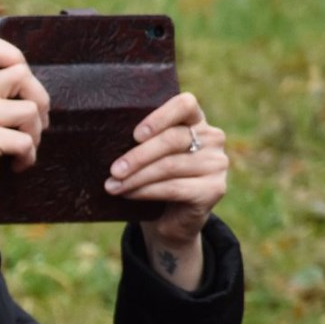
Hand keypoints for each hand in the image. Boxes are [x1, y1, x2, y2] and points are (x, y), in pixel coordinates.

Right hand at [0, 35, 50, 251]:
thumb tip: (31, 79)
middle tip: (33, 128)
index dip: (13, 56)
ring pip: (30, 109)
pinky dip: (28, 157)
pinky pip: (25, 139)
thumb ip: (1, 96)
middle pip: (22, 74)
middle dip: (40, 102)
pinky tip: (15, 166)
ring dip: (35, 135)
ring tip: (21, 150)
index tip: (21, 88)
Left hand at [106, 92, 227, 288]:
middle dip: (138, 156)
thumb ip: (141, 141)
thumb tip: (107, 137)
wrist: (170, 219)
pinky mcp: (215, 189)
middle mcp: (212, 138)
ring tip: (112, 185)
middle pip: (173, 139)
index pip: (186, 104)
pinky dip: (146, 191)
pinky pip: (174, 188)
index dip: (161, 117)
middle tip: (113, 169)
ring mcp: (216, 164)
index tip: (135, 134)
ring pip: (170, 166)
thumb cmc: (153, 179)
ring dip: (136, 177)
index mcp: (196, 121)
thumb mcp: (148, 155)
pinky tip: (128, 194)